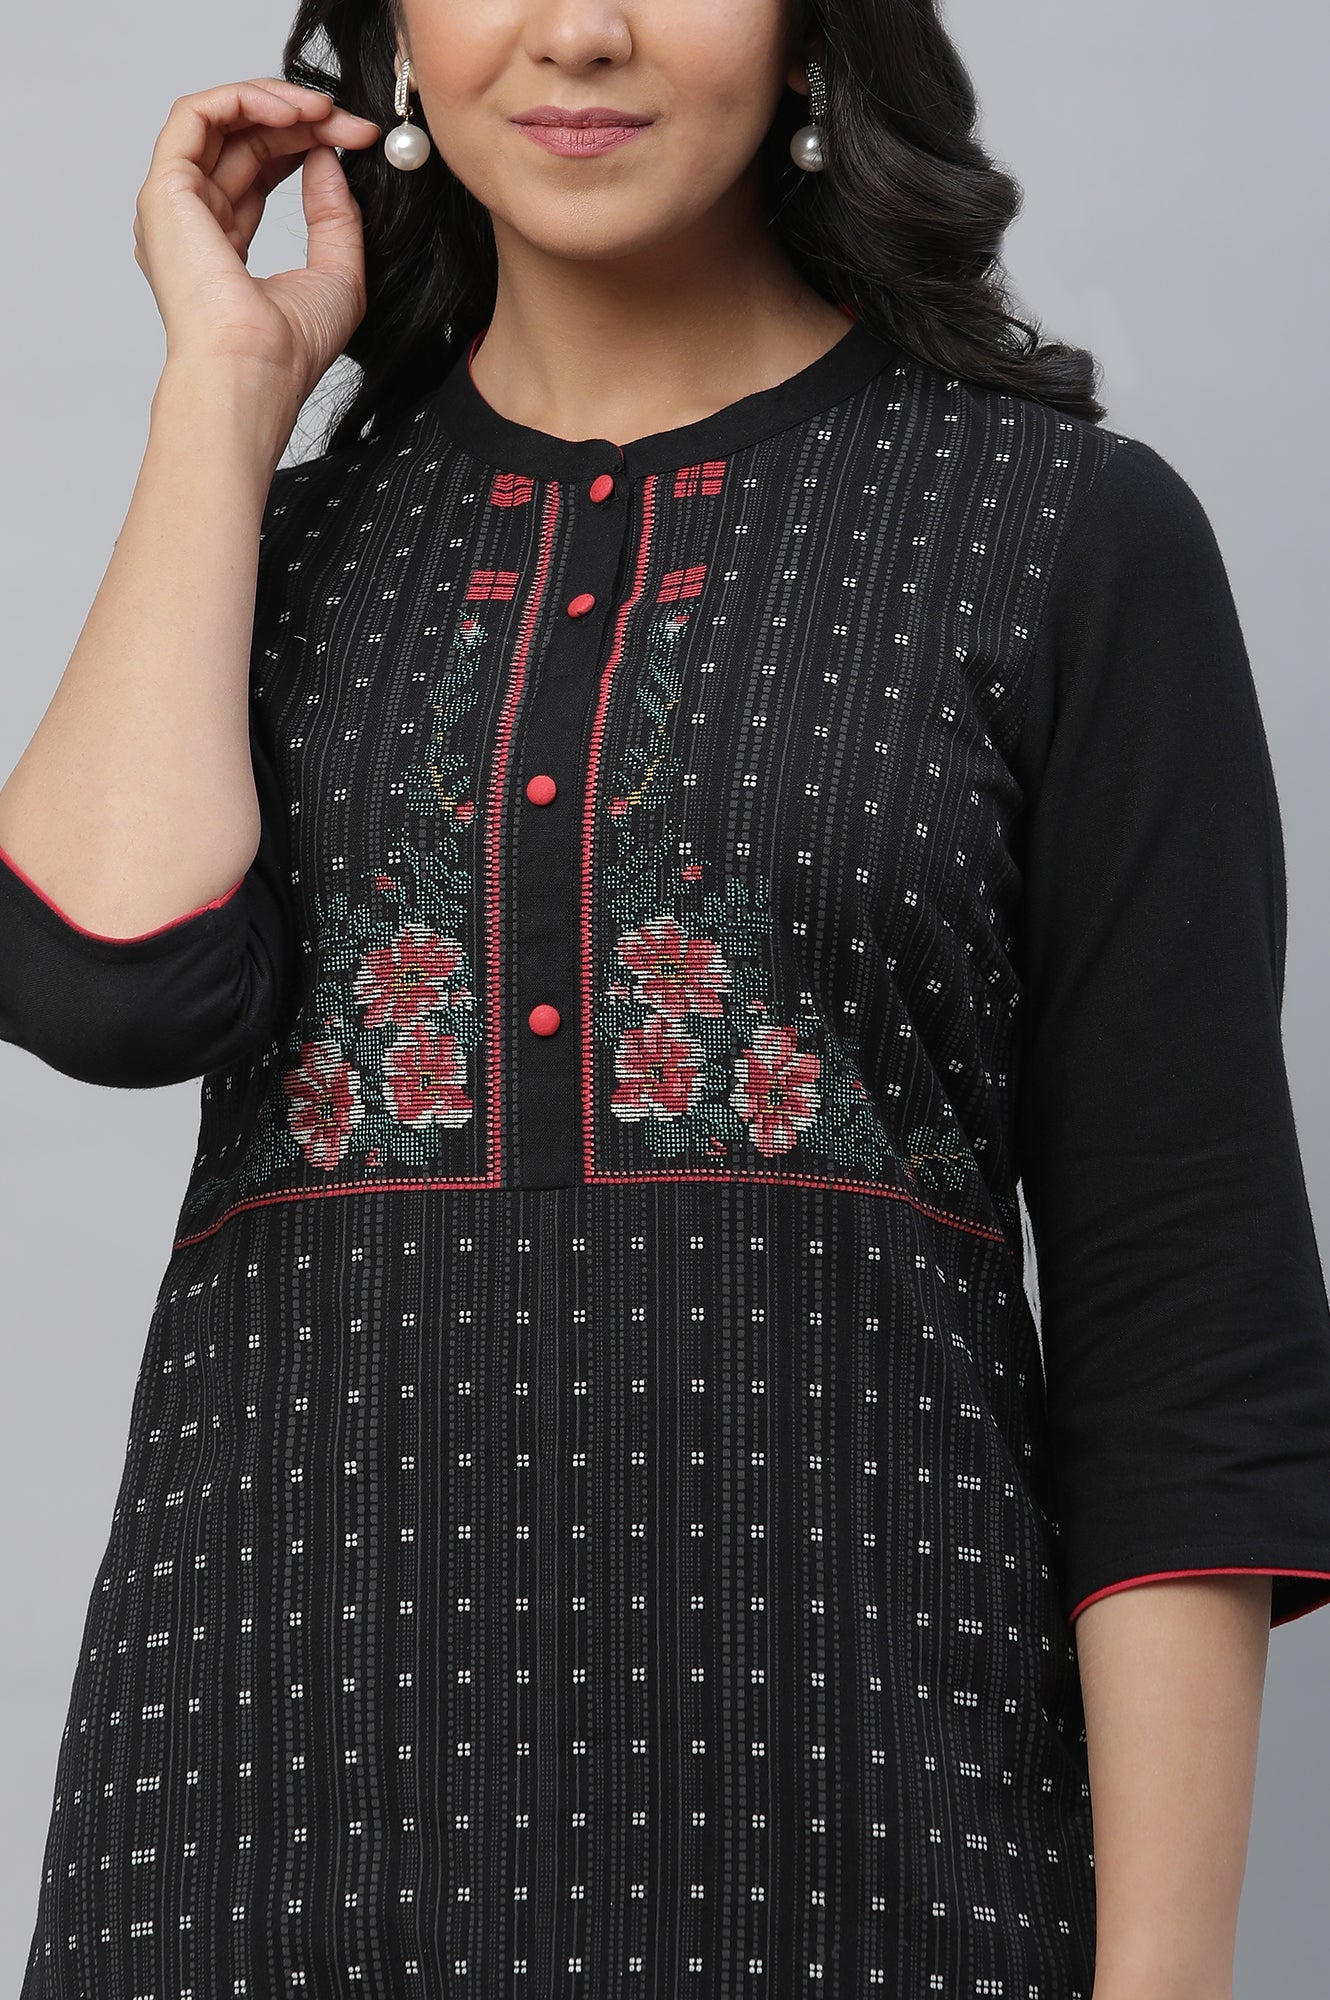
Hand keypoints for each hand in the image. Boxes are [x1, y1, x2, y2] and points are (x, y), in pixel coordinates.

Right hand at [132, 77, 382, 403]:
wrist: (256, 373)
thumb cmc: (289, 350)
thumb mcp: (337, 274)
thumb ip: (334, 215)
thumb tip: (327, 157)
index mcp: (222, 247)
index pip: (261, 170)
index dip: (308, 144)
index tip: (359, 141)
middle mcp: (191, 223)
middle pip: (243, 142)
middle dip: (301, 122)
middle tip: (350, 123)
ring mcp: (174, 206)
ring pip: (219, 121)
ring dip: (276, 103)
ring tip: (325, 109)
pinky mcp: (165, 190)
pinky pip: (197, 116)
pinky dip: (244, 100)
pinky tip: (292, 112)